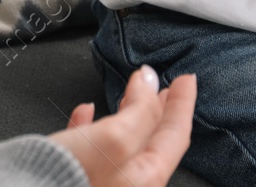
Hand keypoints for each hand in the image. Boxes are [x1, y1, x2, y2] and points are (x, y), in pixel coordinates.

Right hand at [49, 65, 196, 186]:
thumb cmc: (70, 178)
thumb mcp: (115, 137)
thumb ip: (139, 109)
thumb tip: (151, 82)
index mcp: (146, 177)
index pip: (175, 134)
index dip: (182, 103)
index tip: (186, 79)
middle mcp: (129, 184)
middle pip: (153, 139)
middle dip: (159, 108)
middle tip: (166, 86)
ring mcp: (105, 183)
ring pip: (125, 141)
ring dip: (129, 113)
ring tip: (131, 93)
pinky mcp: (79, 177)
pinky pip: (92, 149)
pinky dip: (92, 125)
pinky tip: (85, 111)